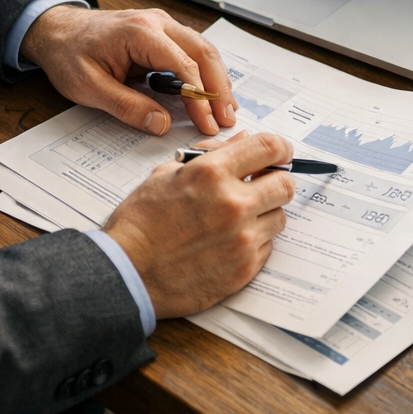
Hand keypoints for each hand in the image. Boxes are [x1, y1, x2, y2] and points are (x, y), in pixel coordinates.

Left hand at [22, 5, 236, 134]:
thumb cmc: (69, 54)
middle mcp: (157, 22)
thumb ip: (127, 106)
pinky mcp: (161, 32)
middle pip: (202, 52)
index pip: (183, 65)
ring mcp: (161, 24)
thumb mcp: (88, 87)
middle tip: (227, 119)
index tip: (207, 123)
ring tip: (225, 111)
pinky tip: (210, 93)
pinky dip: (204, 72)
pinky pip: (191, 50)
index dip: (199, 97)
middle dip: (219, 88)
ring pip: (202, 49)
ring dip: (216, 80)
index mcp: (139, 32)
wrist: (57, 30)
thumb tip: (161, 123)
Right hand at [102, 132, 294, 317]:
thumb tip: (242, 141)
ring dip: (264, 214)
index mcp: (212, 173)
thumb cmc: (141, 221)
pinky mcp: (244, 270)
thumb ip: (211, 154)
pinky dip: (255, 241)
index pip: (269, 148)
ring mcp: (242, 240)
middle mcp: (233, 204)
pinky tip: (228, 241)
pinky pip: (267, 247)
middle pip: (285, 185)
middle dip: (275, 181)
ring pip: (279, 218)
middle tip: (261, 185)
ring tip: (237, 218)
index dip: (280, 147)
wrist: (127, 272)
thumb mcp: (168, 172)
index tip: (280, 152)